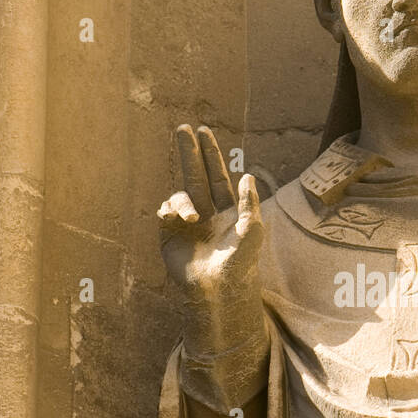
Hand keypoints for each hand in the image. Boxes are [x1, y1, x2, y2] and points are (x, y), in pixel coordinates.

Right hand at [159, 125, 262, 301]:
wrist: (218, 290)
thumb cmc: (240, 263)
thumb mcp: (252, 231)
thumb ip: (250, 203)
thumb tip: (247, 174)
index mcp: (227, 210)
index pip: (216, 175)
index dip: (210, 154)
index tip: (203, 131)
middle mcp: (206, 212)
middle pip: (195, 175)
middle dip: (189, 152)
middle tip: (182, 128)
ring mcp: (186, 223)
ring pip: (180, 196)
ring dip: (184, 202)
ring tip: (192, 219)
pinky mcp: (169, 234)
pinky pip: (165, 211)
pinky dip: (171, 211)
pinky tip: (180, 221)